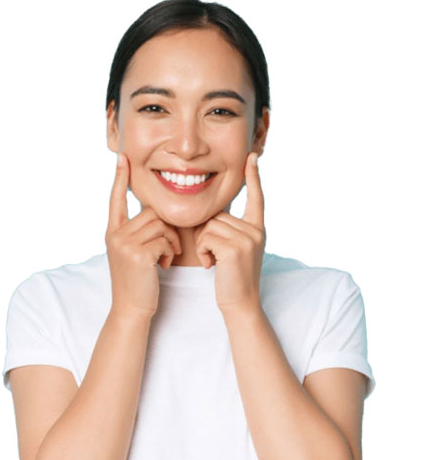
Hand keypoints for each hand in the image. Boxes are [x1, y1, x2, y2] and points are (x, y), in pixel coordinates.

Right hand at [106, 152, 182, 316]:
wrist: (131, 308)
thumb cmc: (137, 281)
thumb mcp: (131, 253)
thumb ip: (137, 233)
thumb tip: (154, 214)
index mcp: (112, 231)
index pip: (116, 198)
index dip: (120, 177)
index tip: (122, 157)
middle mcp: (115, 234)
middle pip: (150, 212)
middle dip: (166, 228)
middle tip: (167, 249)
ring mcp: (124, 243)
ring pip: (160, 224)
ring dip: (171, 240)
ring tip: (166, 257)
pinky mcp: (138, 254)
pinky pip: (164, 239)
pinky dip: (170, 251)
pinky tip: (163, 265)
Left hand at [194, 152, 265, 312]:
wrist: (239, 303)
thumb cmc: (230, 277)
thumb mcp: (233, 249)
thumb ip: (227, 229)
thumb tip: (210, 214)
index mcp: (256, 228)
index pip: (256, 197)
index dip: (253, 177)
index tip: (251, 156)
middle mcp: (256, 230)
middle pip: (217, 215)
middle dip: (207, 234)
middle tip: (214, 256)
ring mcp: (248, 238)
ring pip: (209, 226)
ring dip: (203, 244)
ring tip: (214, 261)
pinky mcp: (236, 248)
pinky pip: (206, 238)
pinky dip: (203, 252)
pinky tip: (212, 266)